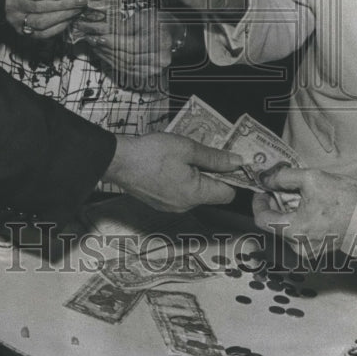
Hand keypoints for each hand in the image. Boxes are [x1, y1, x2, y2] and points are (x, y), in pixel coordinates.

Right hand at [5, 0, 87, 38]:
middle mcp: (13, 4)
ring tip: (77, 10)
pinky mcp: (21, 31)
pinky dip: (58, 28)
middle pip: (39, 7)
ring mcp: (16, 20)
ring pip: (41, 23)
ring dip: (63, 17)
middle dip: (64, 5)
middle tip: (81, 1)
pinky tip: (68, 20)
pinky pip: (42, 34)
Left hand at [76, 9, 185, 88]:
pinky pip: (126, 70)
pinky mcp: (147, 74)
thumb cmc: (156, 22)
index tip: (98, 37)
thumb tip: (101, 32)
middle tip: (92, 41)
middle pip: (127, 57)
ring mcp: (154, 69)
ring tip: (95, 47)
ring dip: (107, 57)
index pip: (132, 46)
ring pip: (125, 65)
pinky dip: (113, 63)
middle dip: (107, 50)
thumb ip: (123, 27)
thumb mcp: (141, 17)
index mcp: (161, 41)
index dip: (113, 43)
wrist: (169, 33)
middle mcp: (160, 58)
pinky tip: (104, 55)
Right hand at [104, 133, 242, 210]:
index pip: (228, 194)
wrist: (118, 161)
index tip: (229, 160)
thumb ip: (215, 157)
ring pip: (195, 192)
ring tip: (184, 156)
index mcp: (195, 194)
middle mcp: (185, 206)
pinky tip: (171, 164)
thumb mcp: (187, 148)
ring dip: (196, 175)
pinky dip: (181, 180)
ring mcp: (171, 207)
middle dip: (212, 173)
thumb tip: (237, 162)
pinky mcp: (160, 203)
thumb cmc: (152, 153)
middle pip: (211, 193)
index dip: (232, 177)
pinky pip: (180, 193)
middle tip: (204, 152)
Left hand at [252, 166, 356, 253]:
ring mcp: (308, 251)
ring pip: (286, 229)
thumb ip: (283, 177)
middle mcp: (298, 247)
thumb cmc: (344, 199)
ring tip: (299, 197)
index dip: (259, 202)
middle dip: (275, 205)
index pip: (262, 219)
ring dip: (287, 212)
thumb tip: (265, 179)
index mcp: (294, 231)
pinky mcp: (318, 251)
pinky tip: (309, 208)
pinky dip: (298, 220)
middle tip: (282, 188)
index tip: (263, 189)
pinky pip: (299, 234)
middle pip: (274, 224)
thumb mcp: (311, 178)